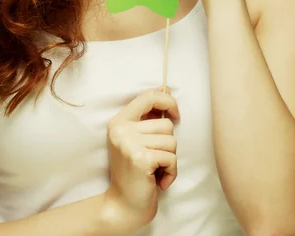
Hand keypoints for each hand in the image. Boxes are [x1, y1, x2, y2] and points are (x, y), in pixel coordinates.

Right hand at [104, 87, 179, 231]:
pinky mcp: (141, 158)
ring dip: (170, 159)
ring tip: (156, 170)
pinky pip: (171, 157)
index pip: (148, 97)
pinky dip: (171, 172)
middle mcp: (121, 129)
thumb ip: (148, 116)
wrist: (123, 206)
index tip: (175, 115)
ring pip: (171, 140)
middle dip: (168, 144)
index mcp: (119, 121)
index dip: (167, 101)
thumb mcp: (136, 140)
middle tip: (155, 159)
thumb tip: (164, 88)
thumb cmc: (134, 172)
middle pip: (165, 124)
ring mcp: (129, 143)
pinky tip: (159, 181)